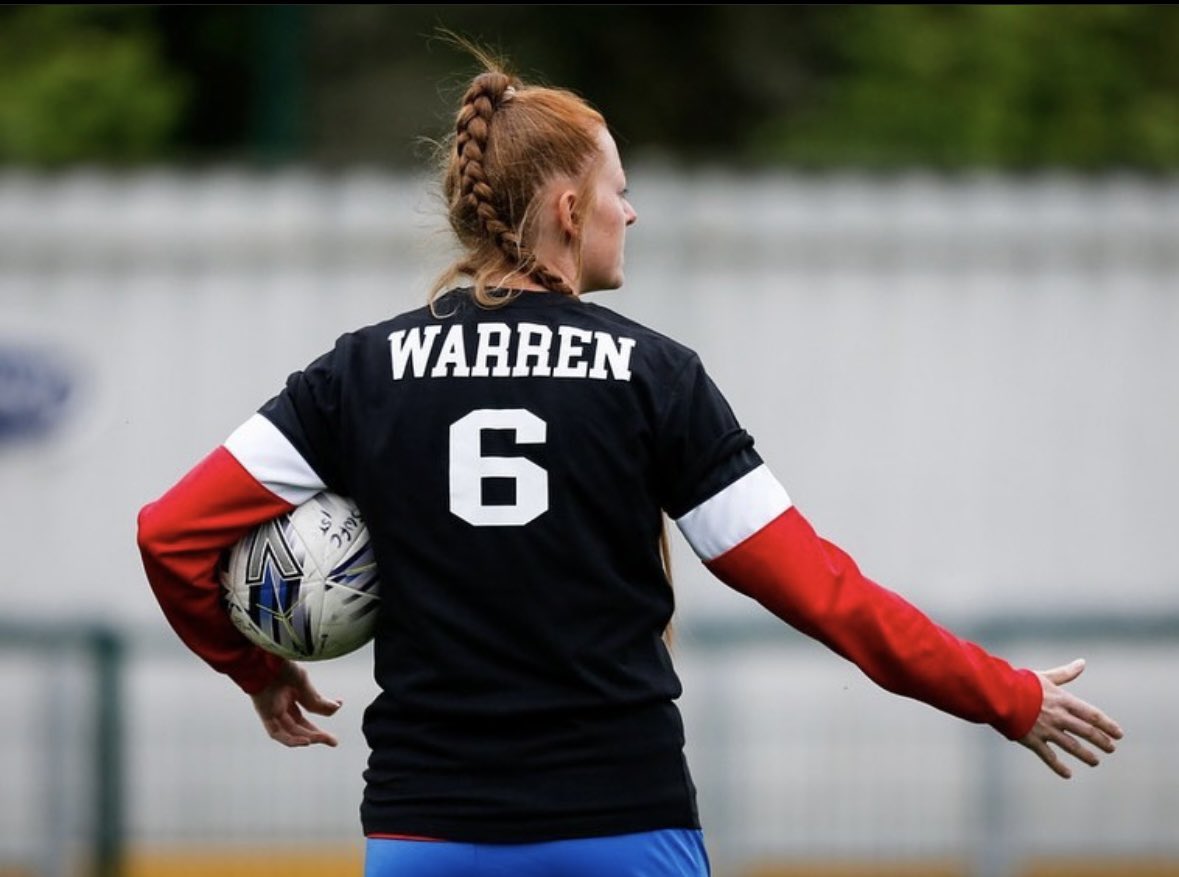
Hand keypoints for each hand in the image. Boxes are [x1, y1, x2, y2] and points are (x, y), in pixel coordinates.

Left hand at [250, 659, 342, 747]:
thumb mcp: (303, 682)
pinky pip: (277, 733)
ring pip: (291, 731)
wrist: (261, 659)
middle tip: (333, 741)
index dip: (325, 710)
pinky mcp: (265, 715)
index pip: (310, 708)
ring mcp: (273, 710)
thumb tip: (336, 708)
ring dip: (308, 737)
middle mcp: (283, 704)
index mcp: (292, 692)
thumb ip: (316, 699)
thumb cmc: (279, 666)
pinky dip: (291, 740)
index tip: (339, 706)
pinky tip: (305, 741)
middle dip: (318, 734)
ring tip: (323, 739)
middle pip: (301, 725)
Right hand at [1018, 658, 1122, 778]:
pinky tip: (1068, 774)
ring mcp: (1046, 730)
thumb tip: (1082, 663)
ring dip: (1086, 755)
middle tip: (1111, 749)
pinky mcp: (1032, 740)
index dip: (1108, 725)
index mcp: (1063, 701)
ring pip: (1072, 746)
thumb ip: (1065, 673)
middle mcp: (1058, 717)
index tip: (1119, 734)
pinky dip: (1059, 767)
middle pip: (1086, 732)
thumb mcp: (1045, 676)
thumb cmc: (1021, 683)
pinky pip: (1049, 757)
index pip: (1093, 715)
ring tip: (1095, 762)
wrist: (998, 694)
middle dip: (1101, 741)